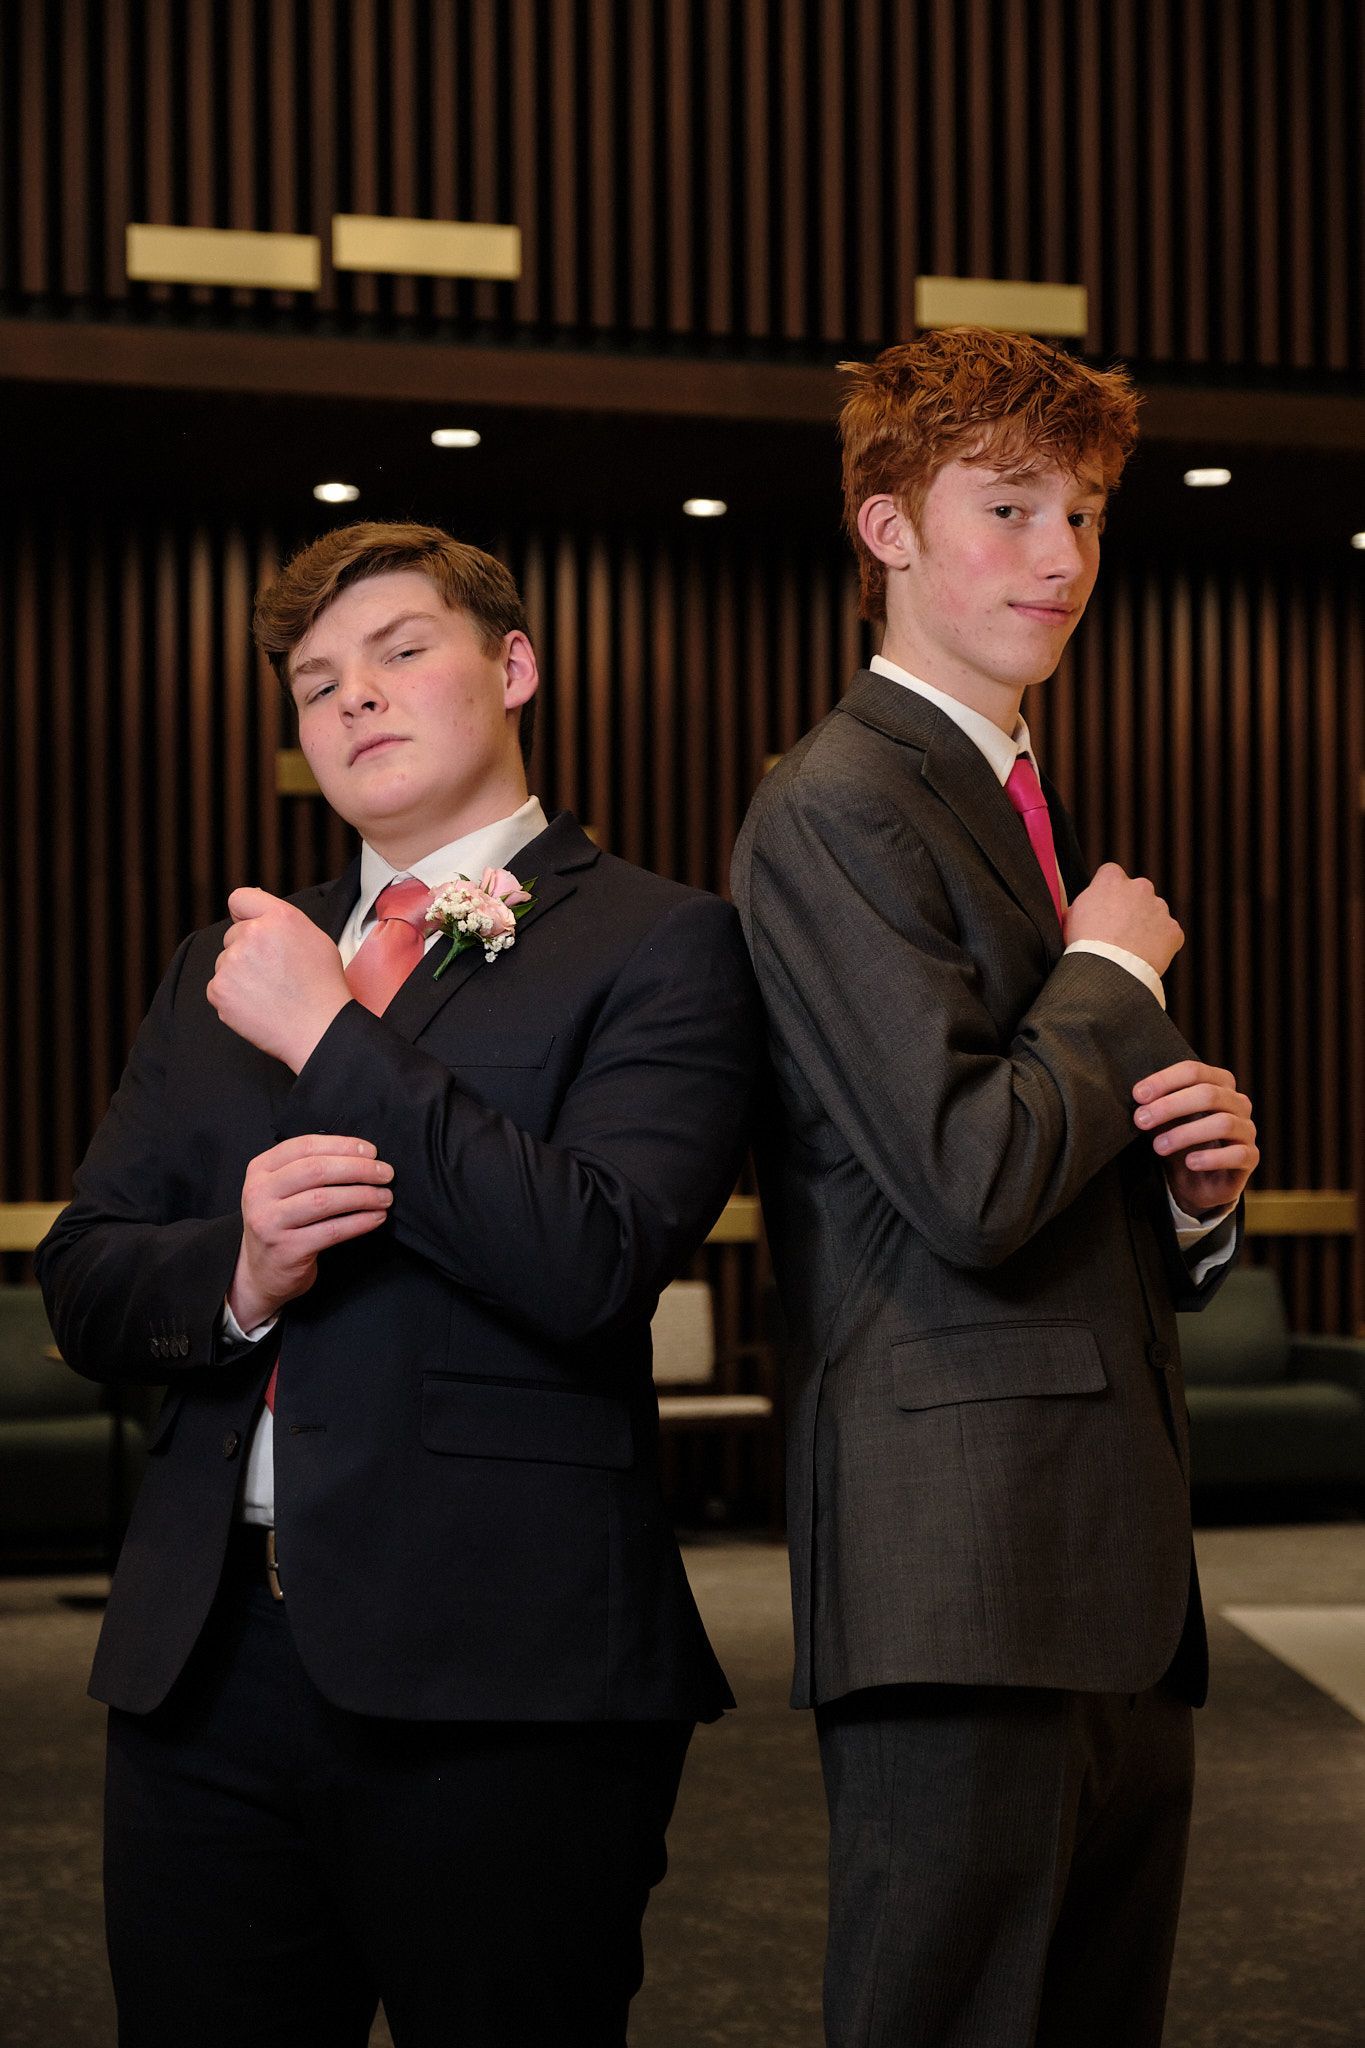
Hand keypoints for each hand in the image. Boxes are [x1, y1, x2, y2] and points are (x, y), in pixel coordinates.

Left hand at [208, 888, 350, 1071]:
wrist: (319, 1028)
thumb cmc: (322, 987)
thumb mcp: (314, 938)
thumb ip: (280, 919)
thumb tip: (252, 908)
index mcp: (279, 917)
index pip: (239, 898)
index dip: (245, 915)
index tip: (252, 930)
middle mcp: (252, 934)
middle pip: (232, 936)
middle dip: (247, 951)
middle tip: (274, 974)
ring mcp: (232, 962)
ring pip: (225, 963)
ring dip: (240, 975)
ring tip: (269, 992)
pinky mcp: (219, 989)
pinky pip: (218, 987)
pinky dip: (233, 997)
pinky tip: (258, 1005)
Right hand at [228, 1134, 394, 1328]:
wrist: (261, 1272)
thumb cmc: (282, 1223)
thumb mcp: (281, 1189)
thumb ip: (308, 1168)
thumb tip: (362, 1155)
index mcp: (260, 1169)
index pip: (305, 1146)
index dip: (343, 1146)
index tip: (372, 1152)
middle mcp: (259, 1193)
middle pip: (316, 1170)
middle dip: (358, 1169)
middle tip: (385, 1173)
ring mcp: (270, 1222)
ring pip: (324, 1200)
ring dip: (363, 1196)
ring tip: (385, 1197)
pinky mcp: (287, 1250)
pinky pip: (331, 1231)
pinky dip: (359, 1222)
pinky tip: (376, 1218)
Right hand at [1064, 863, 1183, 975]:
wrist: (1108, 970)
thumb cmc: (1085, 945)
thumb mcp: (1072, 916)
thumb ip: (1086, 903)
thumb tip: (1089, 906)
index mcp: (1112, 880)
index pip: (1111, 873)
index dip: (1108, 890)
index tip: (1104, 904)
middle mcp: (1140, 887)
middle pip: (1138, 891)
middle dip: (1131, 906)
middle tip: (1119, 929)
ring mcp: (1160, 908)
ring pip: (1155, 913)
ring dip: (1146, 925)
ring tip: (1131, 948)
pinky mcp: (1173, 930)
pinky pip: (1168, 935)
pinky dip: (1160, 944)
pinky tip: (1145, 957)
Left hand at [1132, 1060, 1258, 1217]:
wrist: (1197, 1182)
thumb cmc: (1180, 1141)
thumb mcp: (1165, 1121)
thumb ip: (1155, 1106)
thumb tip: (1137, 1096)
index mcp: (1218, 1084)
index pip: (1194, 1071)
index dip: (1165, 1080)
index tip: (1138, 1095)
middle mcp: (1237, 1102)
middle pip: (1208, 1094)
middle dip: (1170, 1106)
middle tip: (1141, 1120)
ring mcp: (1247, 1129)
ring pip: (1223, 1123)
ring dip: (1185, 1134)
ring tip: (1158, 1147)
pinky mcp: (1250, 1157)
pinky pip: (1237, 1154)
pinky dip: (1211, 1158)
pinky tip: (1190, 1162)